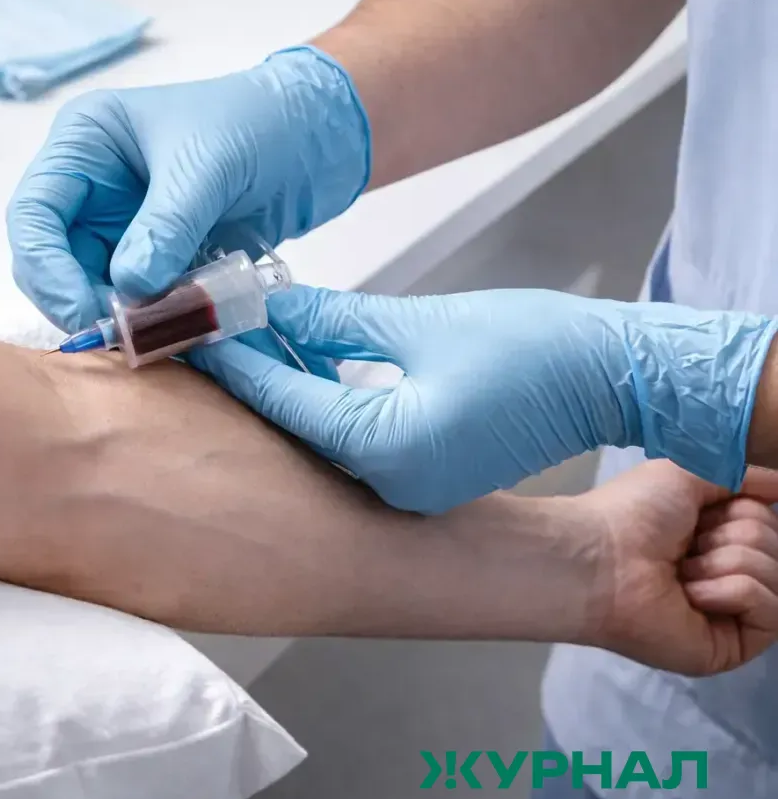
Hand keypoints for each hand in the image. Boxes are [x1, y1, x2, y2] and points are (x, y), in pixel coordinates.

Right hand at [6, 46, 370, 332]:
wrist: (319, 137)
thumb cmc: (260, 122)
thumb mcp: (209, 167)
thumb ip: (165, 227)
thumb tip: (130, 289)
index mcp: (84, 142)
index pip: (33, 215)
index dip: (47, 270)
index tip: (85, 313)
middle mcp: (90, 186)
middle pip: (51, 261)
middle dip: (80, 301)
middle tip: (125, 335)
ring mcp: (119, 225)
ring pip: (91, 289)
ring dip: (121, 318)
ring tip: (165, 333)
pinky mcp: (153, 257)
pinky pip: (135, 301)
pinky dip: (153, 321)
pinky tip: (182, 329)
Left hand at [189, 284, 776, 513]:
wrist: (613, 379)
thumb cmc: (536, 347)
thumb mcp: (421, 322)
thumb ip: (335, 321)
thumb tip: (274, 308)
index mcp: (386, 447)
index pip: (282, 398)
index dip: (231, 355)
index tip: (185, 325)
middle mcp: (388, 483)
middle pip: (290, 423)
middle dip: (245, 375)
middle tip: (192, 333)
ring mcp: (405, 489)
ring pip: (317, 434)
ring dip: (280, 388)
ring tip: (232, 340)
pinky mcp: (420, 479)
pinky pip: (350, 442)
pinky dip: (319, 405)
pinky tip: (292, 367)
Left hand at [579, 460, 777, 676]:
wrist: (599, 559)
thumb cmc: (632, 514)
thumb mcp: (690, 472)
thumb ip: (744, 474)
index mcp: (713, 538)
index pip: (768, 520)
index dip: (742, 509)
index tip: (703, 511)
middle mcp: (724, 575)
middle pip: (776, 544)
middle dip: (733, 534)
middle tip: (685, 545)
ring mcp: (730, 614)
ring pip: (776, 573)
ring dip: (725, 561)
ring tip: (680, 571)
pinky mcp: (731, 647)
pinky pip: (771, 610)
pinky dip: (732, 591)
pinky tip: (690, 595)